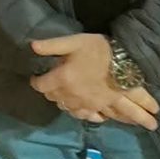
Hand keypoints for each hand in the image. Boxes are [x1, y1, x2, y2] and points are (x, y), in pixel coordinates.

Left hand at [30, 34, 159, 131]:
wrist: (127, 62)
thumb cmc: (99, 49)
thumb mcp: (74, 42)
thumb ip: (52, 45)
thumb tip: (32, 46)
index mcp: (62, 79)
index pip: (41, 85)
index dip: (36, 81)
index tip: (36, 78)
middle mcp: (72, 96)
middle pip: (54, 98)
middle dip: (51, 92)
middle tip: (52, 85)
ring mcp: (86, 104)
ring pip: (69, 109)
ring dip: (65, 104)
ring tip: (65, 99)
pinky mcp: (100, 108)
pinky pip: (88, 116)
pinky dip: (85, 115)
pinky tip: (85, 113)